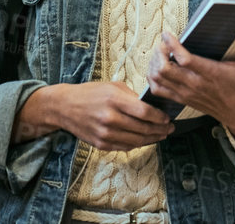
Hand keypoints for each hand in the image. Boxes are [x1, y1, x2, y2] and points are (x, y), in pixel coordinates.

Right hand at [13, 82, 172, 150]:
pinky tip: (145, 139)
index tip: (167, 118)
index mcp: (114, 100)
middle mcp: (110, 118)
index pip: (143, 112)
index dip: (158, 117)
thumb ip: (132, 96)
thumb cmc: (90, 93)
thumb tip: (151, 106)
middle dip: (159, 130)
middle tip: (169, 128)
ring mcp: (105, 133)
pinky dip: (138, 144)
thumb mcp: (112, 86)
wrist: (65, 107)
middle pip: (142, 128)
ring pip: (136, 141)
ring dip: (152, 139)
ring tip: (161, 135)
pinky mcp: (101, 144)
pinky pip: (125, 147)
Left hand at [147, 31, 234, 151]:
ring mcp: (186, 93)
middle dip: (159, 52)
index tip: (167, 34)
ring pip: (158, 79)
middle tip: (163, 43)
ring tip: (160, 53)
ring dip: (154, 64)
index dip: (172, 45)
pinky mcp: (182, 99)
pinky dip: (153, 78)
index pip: (185, 60)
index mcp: (211, 74)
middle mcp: (195, 84)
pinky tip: (157, 67)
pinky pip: (158, 90)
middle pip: (165, 69)